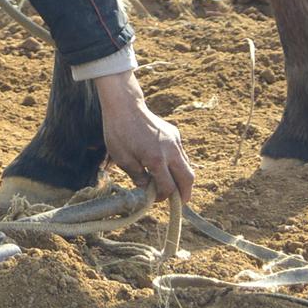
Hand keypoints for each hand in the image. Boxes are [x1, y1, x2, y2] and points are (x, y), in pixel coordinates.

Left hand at [93, 72, 194, 202]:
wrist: (125, 105)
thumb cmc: (119, 132)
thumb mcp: (122, 159)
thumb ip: (138, 177)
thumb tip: (147, 189)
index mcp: (156, 159)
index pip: (168, 187)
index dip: (162, 197)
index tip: (154, 199)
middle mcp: (170, 151)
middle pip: (188, 179)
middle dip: (185, 193)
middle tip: (179, 202)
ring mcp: (175, 141)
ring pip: (188, 166)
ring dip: (182, 179)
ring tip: (172, 186)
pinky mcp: (175, 134)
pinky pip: (181, 154)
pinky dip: (177, 165)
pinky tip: (164, 166)